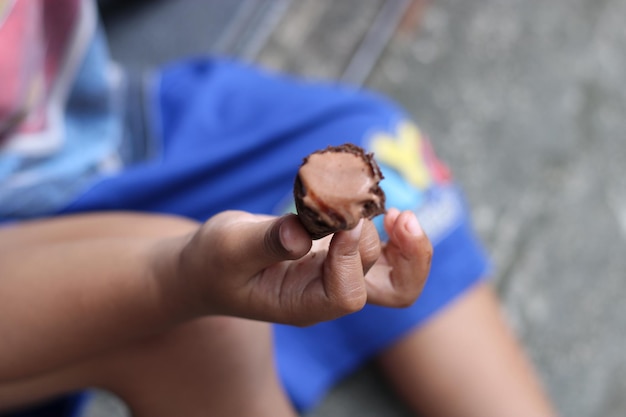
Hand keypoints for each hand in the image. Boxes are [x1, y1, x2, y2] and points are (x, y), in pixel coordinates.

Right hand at [177, 209, 430, 325]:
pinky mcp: (338, 256)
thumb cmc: (213, 261)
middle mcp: (327, 295)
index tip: (338, 221)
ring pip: (395, 275)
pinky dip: (391, 232)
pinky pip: (382, 251)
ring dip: (407, 244)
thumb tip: (302, 235)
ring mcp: (337, 276)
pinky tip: (383, 207)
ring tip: (399, 212)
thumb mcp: (228, 247)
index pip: (346, 294)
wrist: (211, 267)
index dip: (350, 257)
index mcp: (302, 304)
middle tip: (398, 215)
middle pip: (388, 290)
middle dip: (402, 254)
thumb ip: (264, 241)